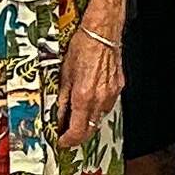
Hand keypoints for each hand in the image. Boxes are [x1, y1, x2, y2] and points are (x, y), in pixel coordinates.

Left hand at [58, 28, 119, 144]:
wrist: (101, 33)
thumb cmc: (82, 48)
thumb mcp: (64, 75)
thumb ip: (62, 100)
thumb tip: (57, 116)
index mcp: (84, 97)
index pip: (77, 131)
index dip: (68, 140)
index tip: (61, 141)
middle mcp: (100, 99)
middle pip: (90, 129)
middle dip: (78, 135)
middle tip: (67, 134)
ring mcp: (111, 94)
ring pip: (99, 118)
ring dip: (88, 121)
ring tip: (76, 116)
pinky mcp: (118, 87)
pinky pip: (107, 105)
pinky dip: (97, 108)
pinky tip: (89, 100)